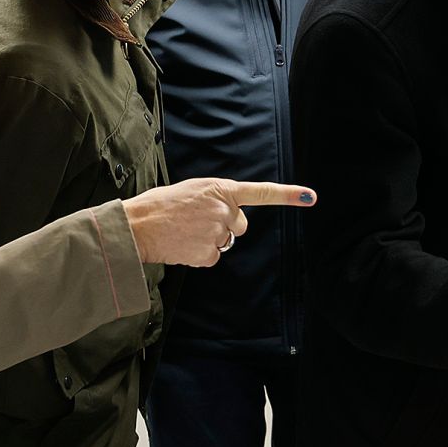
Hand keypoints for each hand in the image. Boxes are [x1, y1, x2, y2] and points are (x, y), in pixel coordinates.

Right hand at [123, 179, 315, 266]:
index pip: (260, 192)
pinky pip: (213, 257)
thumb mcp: (191, 190)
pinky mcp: (209, 254)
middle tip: (197, 222)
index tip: (311, 197)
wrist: (136, 226)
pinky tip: (182, 246)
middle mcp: (224, 210)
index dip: (287, 195)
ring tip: (183, 233)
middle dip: (225, 226)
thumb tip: (228, 218)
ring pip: (224, 242)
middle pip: (240, 225)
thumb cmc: (160, 206)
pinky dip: (199, 255)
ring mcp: (218, 233)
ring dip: (208, 240)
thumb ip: (214, 199)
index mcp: (220, 189)